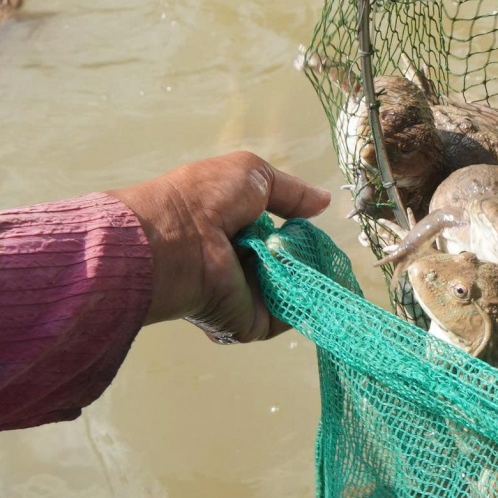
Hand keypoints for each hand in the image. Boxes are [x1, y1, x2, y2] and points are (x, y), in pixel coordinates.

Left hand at [110, 152, 331, 343]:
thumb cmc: (204, 199)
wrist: (174, 240)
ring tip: (318, 261)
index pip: (275, 236)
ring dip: (312, 276)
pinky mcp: (251, 322)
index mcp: (232, 232)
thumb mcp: (251, 175)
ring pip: (295, 289)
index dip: (297, 231)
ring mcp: (245, 296)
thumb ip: (290, 191)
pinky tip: (317, 284)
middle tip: (318, 246)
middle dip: (309, 255)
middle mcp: (238, 265)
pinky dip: (309, 303)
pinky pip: (289, 316)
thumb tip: (323, 201)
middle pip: (289, 264)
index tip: (311, 225)